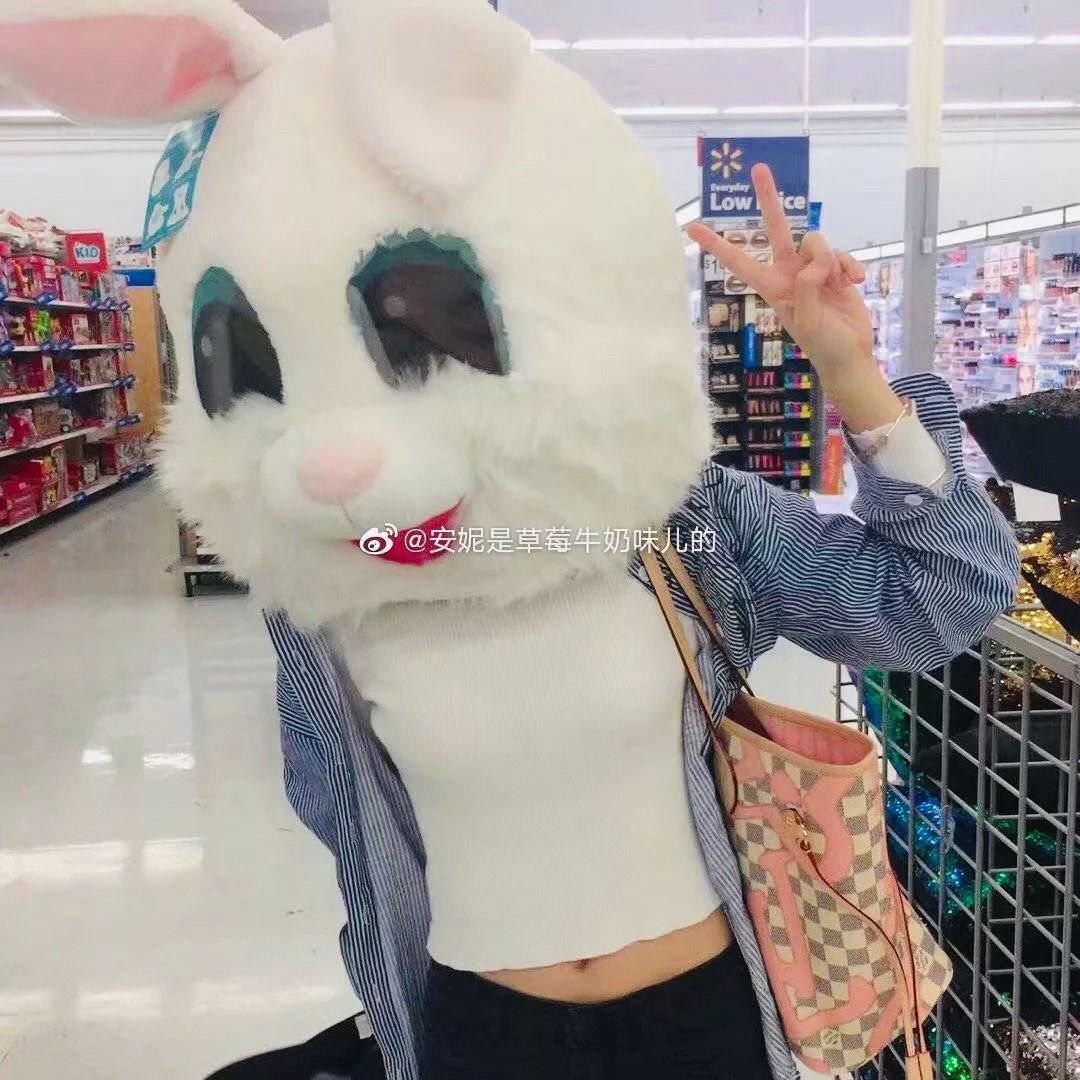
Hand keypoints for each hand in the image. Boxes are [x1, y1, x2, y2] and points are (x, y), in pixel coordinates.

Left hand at [689, 164, 902, 432]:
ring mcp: (813, 269)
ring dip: (831, 260)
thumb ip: (806, 288)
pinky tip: (855, 283)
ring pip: (817, 241)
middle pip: (777, 229)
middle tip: (759, 168)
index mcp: (773, 287)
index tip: (692, 227)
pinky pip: (840, 254)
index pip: (739, 261)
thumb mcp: (808, 321)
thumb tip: (813, 263)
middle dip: (769, 199)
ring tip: (839, 286)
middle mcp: (790, 273)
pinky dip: (850, 266)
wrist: (852, 355)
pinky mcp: (835, 269)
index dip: (716, 245)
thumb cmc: (825, 344)